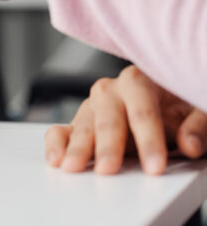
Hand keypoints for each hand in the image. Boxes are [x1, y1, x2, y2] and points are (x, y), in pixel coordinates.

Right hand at [45, 65, 206, 174]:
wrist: (165, 104)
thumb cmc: (179, 105)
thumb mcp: (196, 111)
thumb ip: (197, 126)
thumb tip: (191, 144)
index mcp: (140, 81)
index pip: (142, 109)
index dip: (148, 138)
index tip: (155, 165)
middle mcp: (111, 90)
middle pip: (107, 116)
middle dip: (107, 145)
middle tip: (108, 168)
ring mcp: (93, 107)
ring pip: (83, 124)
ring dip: (78, 147)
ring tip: (74, 167)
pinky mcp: (81, 124)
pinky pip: (62, 129)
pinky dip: (56, 143)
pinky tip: (56, 158)